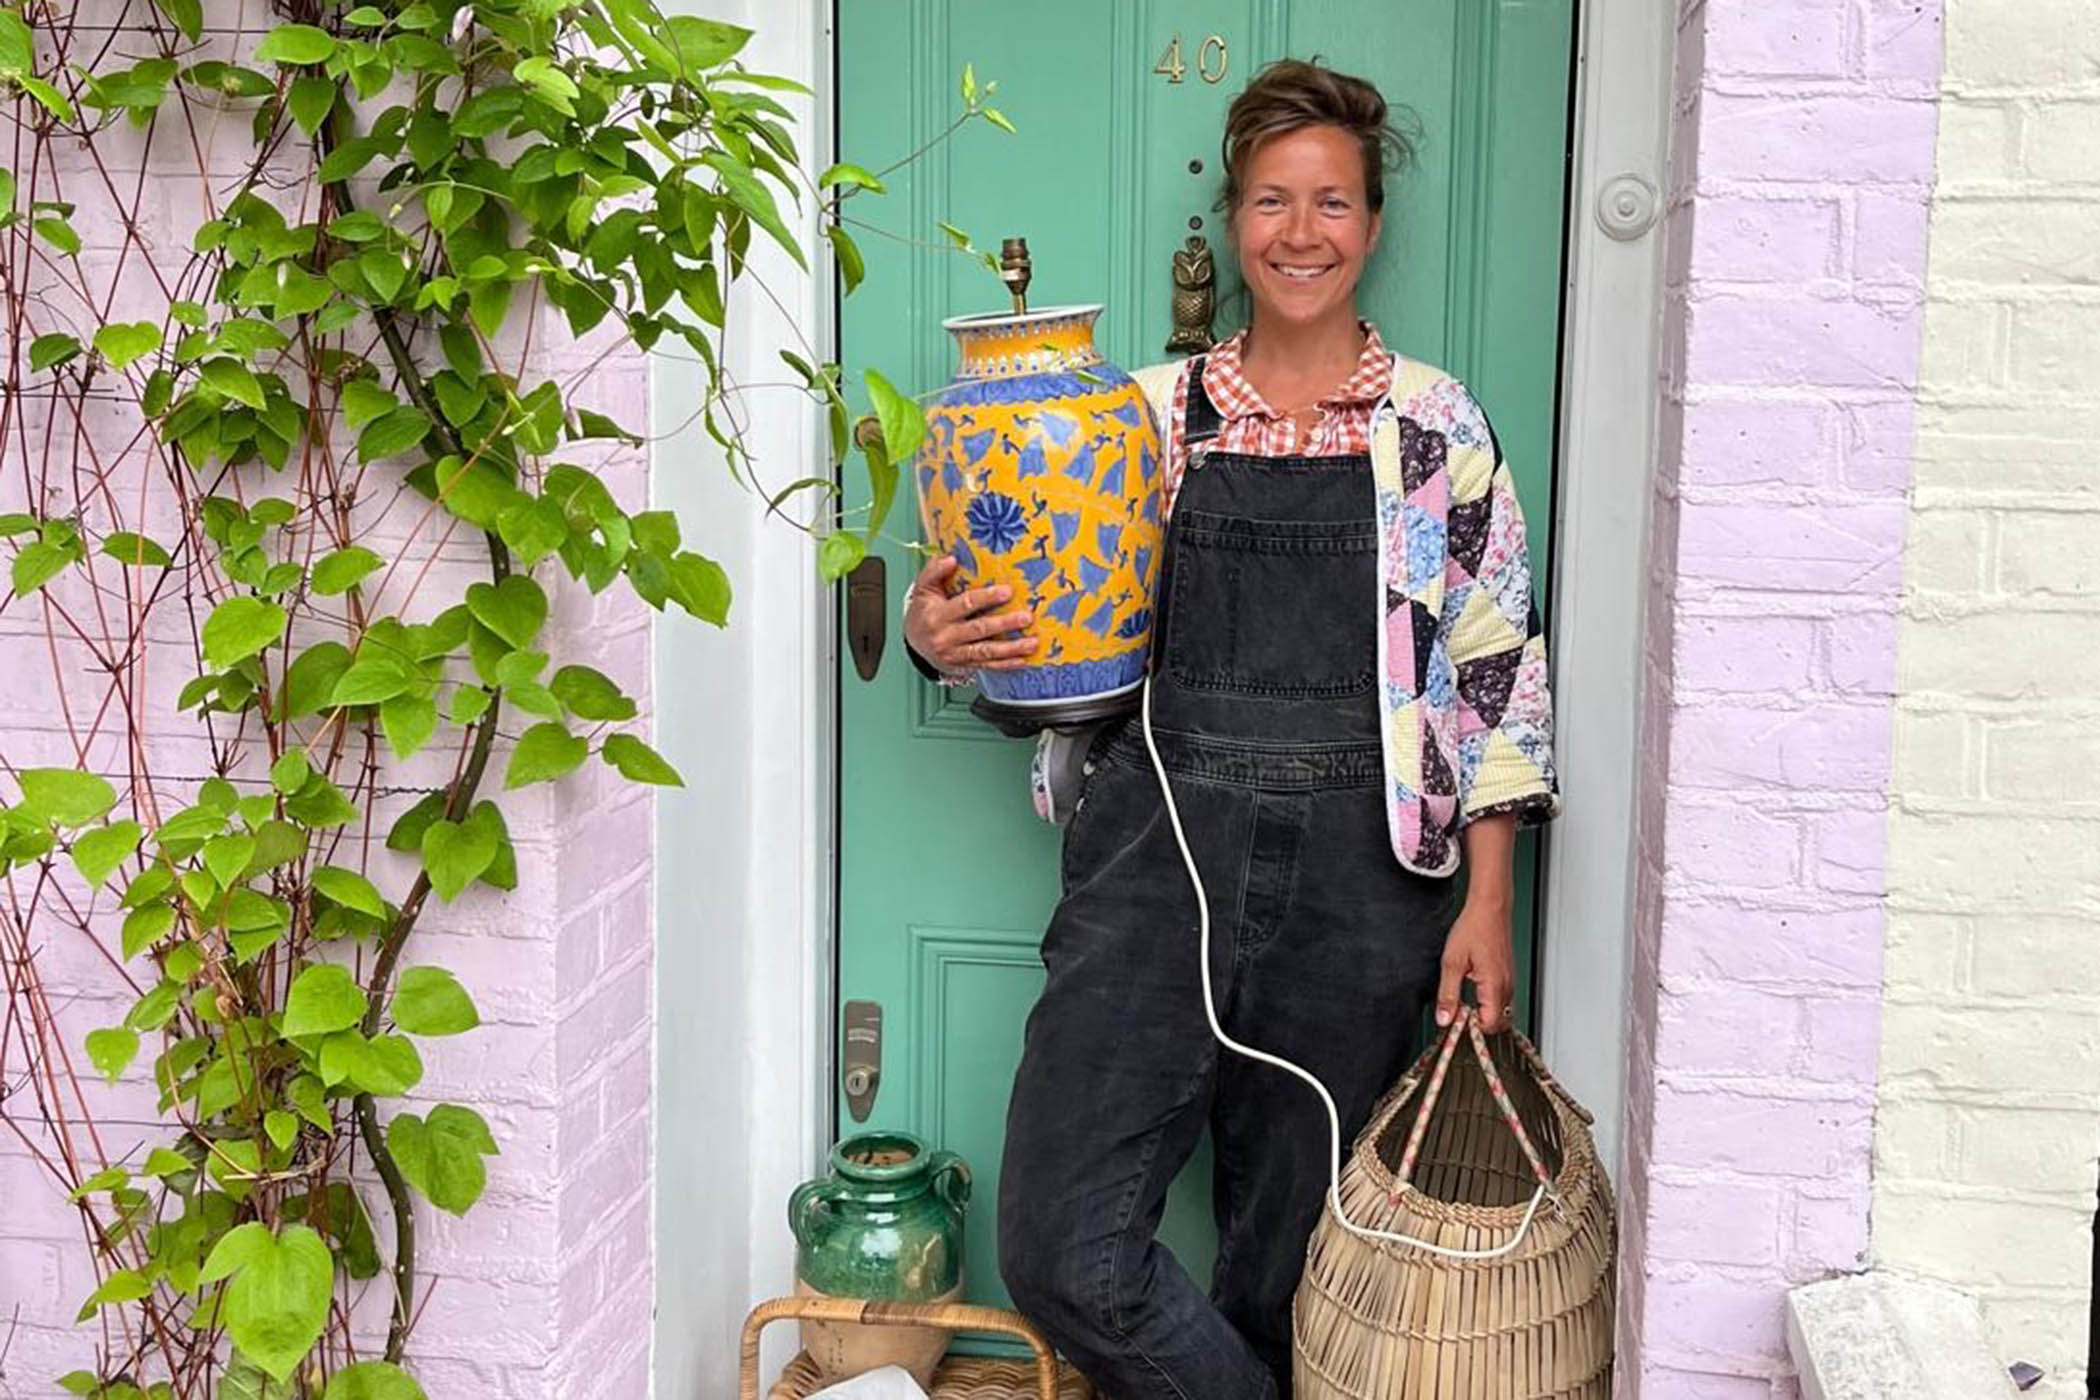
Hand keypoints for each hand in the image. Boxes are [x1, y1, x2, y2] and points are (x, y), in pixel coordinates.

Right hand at [902, 554, 1037, 673]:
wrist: (915, 641)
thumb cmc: (924, 610)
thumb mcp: (923, 588)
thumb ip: (934, 570)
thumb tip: (951, 558)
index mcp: (937, 615)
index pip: (965, 604)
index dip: (986, 598)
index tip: (1008, 591)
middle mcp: (946, 636)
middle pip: (979, 629)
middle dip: (1005, 624)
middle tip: (1026, 617)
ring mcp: (955, 654)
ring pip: (986, 651)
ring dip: (1011, 648)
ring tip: (1032, 642)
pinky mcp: (963, 665)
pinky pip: (987, 666)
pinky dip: (1005, 665)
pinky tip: (1022, 661)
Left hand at [1435, 893, 1514, 1033]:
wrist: (1489, 908)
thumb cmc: (1474, 929)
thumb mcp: (1452, 963)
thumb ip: (1448, 994)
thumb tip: (1444, 1018)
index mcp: (1494, 985)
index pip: (1490, 1024)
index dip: (1472, 1027)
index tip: (1456, 1021)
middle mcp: (1506, 986)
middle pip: (1499, 1022)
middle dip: (1479, 1024)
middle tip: (1459, 1013)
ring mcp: (1509, 981)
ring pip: (1501, 1012)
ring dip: (1483, 1013)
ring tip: (1463, 1001)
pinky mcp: (1507, 975)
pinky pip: (1502, 999)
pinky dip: (1488, 1002)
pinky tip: (1473, 991)